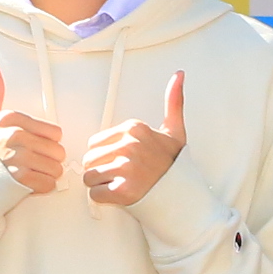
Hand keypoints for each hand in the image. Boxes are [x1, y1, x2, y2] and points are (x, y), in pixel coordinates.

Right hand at [0, 66, 62, 193]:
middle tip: (29, 166)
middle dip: (47, 161)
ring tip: (26, 176)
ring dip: (45, 176)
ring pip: (56, 168)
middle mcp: (14, 134)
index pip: (54, 132)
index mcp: (9, 119)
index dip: (45, 144)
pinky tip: (25, 186)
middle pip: (58, 150)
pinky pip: (48, 184)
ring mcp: (18, 156)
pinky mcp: (20, 179)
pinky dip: (40, 189)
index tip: (30, 149)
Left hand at [81, 71, 185, 207]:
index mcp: (134, 128)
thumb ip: (173, 102)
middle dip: (101, 169)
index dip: (105, 155)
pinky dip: (105, 199)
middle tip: (121, 175)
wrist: (183, 195)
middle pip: (89, 159)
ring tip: (120, 184)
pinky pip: (95, 195)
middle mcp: (129, 145)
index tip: (123, 161)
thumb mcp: (174, 130)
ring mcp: (126, 168)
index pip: (95, 142)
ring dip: (101, 184)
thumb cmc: (174, 165)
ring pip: (89, 177)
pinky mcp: (123, 190)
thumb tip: (179, 74)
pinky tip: (121, 195)